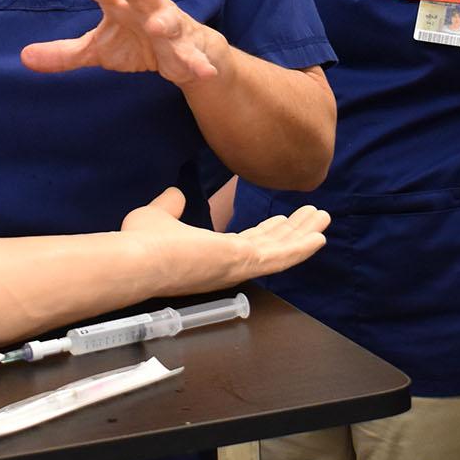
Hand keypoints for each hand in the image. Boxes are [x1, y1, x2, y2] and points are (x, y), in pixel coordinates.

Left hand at [21, 0, 222, 85]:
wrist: (185, 53)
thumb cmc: (136, 41)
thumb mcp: (98, 49)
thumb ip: (65, 53)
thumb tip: (24, 57)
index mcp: (120, 3)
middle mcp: (146, 7)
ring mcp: (170, 26)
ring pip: (168, 19)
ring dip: (163, 21)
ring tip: (155, 25)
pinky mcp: (189, 48)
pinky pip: (193, 55)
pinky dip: (198, 63)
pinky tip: (203, 72)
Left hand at [118, 186, 328, 291]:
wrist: (136, 260)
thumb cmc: (141, 243)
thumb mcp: (157, 217)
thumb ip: (170, 207)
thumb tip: (175, 194)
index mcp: (211, 257)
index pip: (248, 243)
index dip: (268, 232)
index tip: (283, 220)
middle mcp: (229, 266)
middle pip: (271, 247)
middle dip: (293, 231)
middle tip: (315, 216)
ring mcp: (238, 266)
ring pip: (279, 249)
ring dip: (302, 233)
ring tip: (323, 217)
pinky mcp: (243, 261)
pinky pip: (280, 256)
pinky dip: (301, 247)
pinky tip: (320, 236)